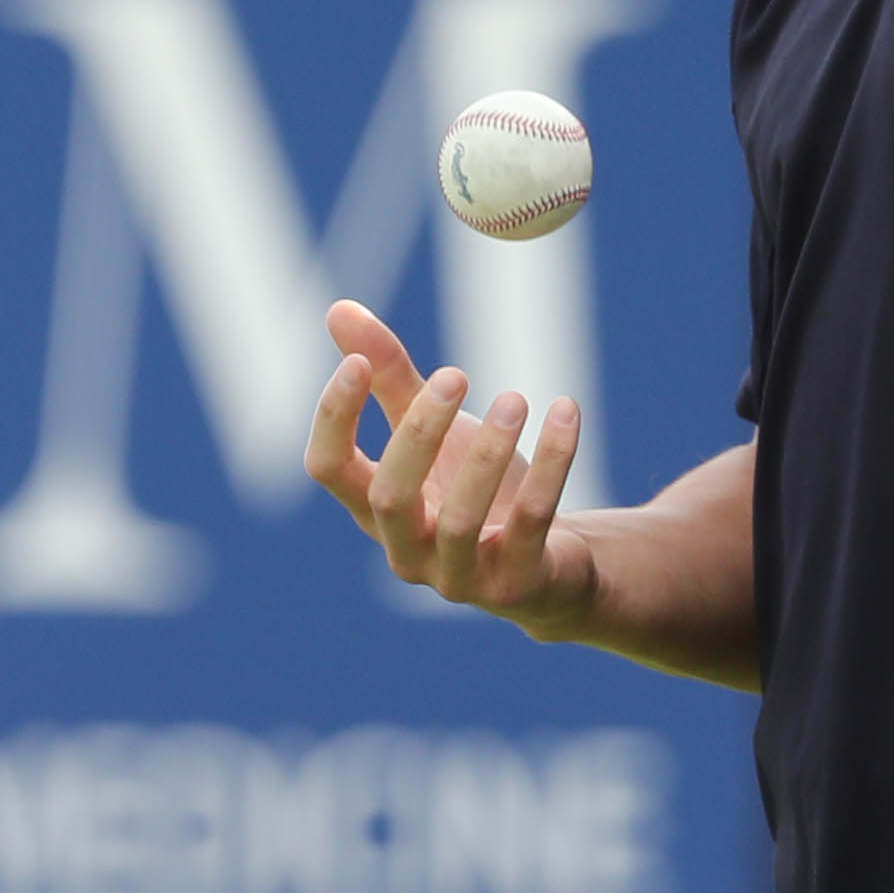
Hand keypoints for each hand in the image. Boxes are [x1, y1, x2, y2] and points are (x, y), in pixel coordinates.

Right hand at [304, 301, 593, 632]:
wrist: (548, 565)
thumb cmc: (474, 490)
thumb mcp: (433, 431)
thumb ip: (388, 378)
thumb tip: (338, 309)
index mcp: (372, 510)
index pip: (328, 468)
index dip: (334, 417)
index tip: (357, 361)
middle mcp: (405, 550)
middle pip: (390, 496)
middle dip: (420, 432)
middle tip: (455, 374)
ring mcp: (459, 576)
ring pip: (462, 519)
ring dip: (488, 453)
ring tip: (517, 398)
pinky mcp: (516, 583)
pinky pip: (532, 522)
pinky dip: (552, 465)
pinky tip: (565, 412)